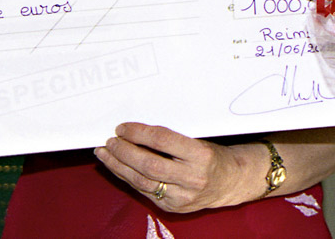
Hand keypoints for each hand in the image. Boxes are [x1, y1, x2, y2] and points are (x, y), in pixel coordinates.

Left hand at [94, 122, 250, 212]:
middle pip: (149, 164)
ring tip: (105, 153)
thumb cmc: (212, 156)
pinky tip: (118, 168)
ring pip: (142, 181)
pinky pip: (144, 191)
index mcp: (201, 155)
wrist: (229, 182)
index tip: (123, 128)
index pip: (163, 140)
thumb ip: (171, 139)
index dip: (139, 133)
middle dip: (124, 152)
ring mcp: (182, 196)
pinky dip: (128, 178)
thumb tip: (136, 131)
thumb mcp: (198, 141)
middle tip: (110, 141)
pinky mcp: (173, 207)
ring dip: (119, 166)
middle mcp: (192, 178)